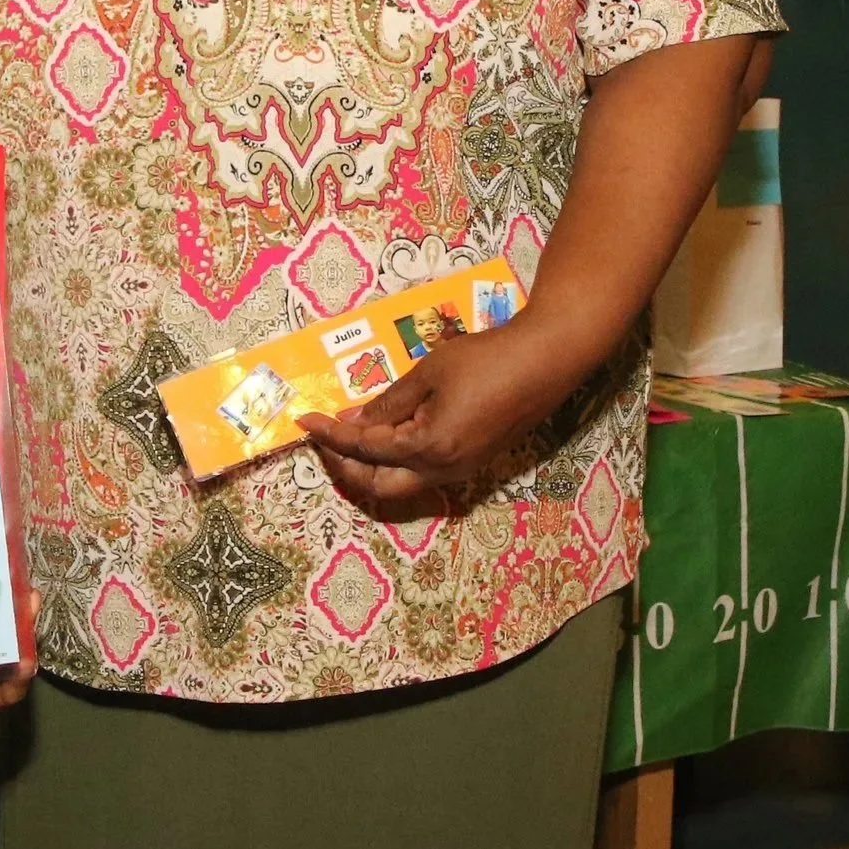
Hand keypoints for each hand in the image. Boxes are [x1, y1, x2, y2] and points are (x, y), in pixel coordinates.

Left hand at [298, 323, 580, 512]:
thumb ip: (389, 403)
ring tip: (349, 434)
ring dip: (370, 465)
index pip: (364, 449)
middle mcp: (442, 471)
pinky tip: (388, 431)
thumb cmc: (485, 361)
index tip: (304, 421)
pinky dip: (396, 459)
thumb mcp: (428, 373)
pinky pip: (422, 472)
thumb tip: (353, 421)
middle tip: (325, 439)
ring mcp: (459, 472)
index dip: (330, 435)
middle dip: (345, 467)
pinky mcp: (471, 463)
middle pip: (378, 487)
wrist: (544, 363)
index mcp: (427, 448)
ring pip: (401, 483)